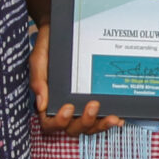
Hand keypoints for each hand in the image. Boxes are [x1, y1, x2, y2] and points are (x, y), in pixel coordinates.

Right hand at [29, 22, 125, 136]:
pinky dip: (109, 120)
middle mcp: (64, 107)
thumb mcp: (39, 59)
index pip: (50, 123)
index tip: (67, 107)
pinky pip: (101, 116)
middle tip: (93, 105)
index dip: (59, 121)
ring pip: (89, 126)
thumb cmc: (49, 45)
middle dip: (84, 122)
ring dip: (100, 125)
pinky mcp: (94, 100)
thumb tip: (42, 104)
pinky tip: (119, 117)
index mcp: (48, 101)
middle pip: (73, 128)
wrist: (63, 29)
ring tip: (112, 118)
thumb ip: (39, 80)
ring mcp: (80, 105)